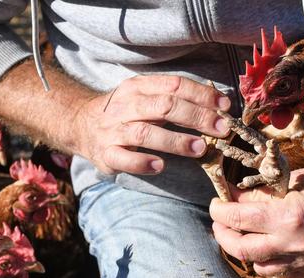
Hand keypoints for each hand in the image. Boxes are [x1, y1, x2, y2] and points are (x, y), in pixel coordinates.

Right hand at [74, 75, 230, 174]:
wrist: (79, 125)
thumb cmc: (125, 113)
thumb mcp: (145, 97)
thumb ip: (175, 99)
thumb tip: (217, 108)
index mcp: (138, 87)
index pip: (174, 86)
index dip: (202, 95)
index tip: (224, 106)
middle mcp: (125, 105)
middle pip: (164, 106)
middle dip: (196, 117)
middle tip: (221, 129)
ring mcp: (113, 130)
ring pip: (145, 132)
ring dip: (175, 141)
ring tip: (200, 149)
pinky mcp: (105, 154)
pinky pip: (123, 158)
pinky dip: (142, 162)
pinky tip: (160, 166)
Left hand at [210, 115, 303, 277]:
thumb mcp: (292, 181)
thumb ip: (261, 194)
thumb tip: (232, 199)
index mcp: (289, 216)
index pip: (238, 219)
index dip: (219, 211)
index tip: (215, 204)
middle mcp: (296, 244)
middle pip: (242, 249)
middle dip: (223, 234)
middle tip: (219, 221)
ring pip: (260, 267)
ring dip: (245, 251)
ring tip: (241, 234)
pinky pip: (282, 273)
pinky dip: (268, 262)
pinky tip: (267, 246)